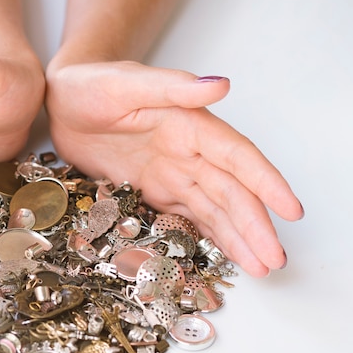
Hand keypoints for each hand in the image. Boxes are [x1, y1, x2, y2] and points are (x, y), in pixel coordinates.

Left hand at [45, 61, 302, 276]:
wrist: (61, 102)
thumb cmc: (89, 86)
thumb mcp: (124, 84)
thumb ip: (171, 87)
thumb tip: (221, 85)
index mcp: (189, 125)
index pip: (236, 156)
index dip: (265, 183)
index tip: (291, 210)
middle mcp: (187, 152)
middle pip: (230, 192)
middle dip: (255, 225)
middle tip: (274, 260)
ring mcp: (170, 173)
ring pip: (213, 209)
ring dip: (237, 237)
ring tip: (260, 267)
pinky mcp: (152, 190)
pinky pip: (185, 216)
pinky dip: (206, 235)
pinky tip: (224, 254)